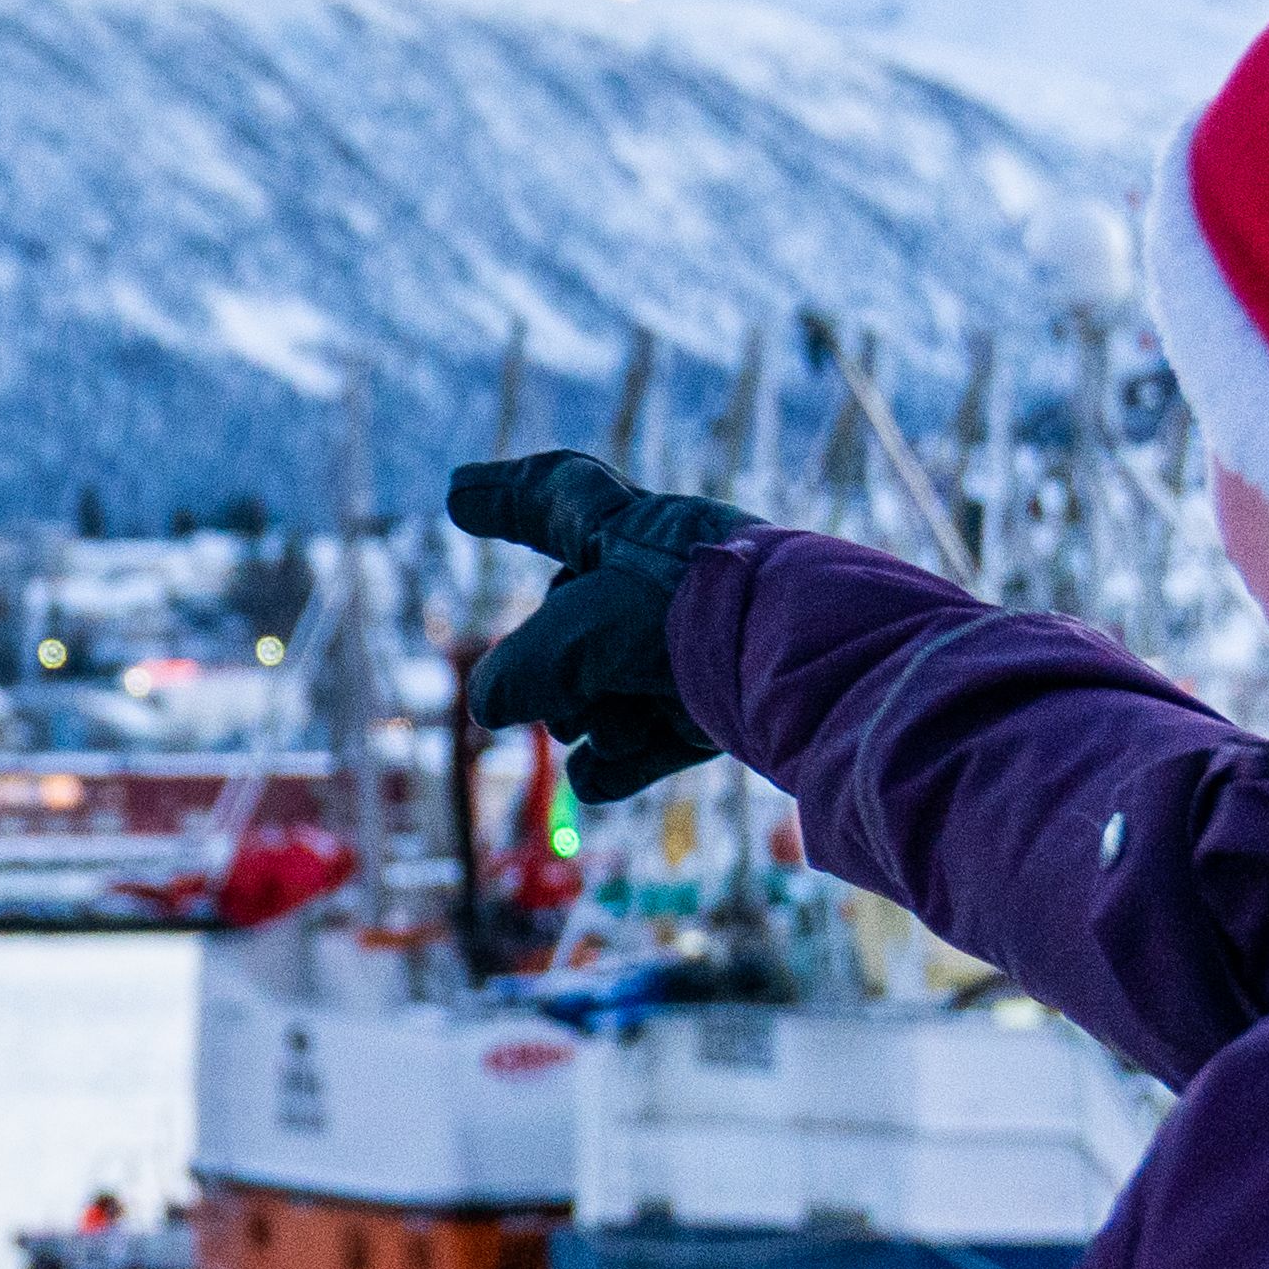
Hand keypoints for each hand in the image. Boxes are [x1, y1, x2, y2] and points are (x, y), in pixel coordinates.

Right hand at [447, 451, 752, 801]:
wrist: (810, 669)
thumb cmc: (692, 620)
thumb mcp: (579, 633)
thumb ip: (517, 668)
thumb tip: (488, 705)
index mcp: (635, 531)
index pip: (555, 496)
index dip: (502, 495)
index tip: (458, 495)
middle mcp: (661, 585)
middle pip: (567, 627)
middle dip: (551, 669)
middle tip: (545, 691)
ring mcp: (687, 649)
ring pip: (601, 690)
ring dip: (589, 718)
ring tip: (614, 726)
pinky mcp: (714, 710)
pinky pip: (638, 745)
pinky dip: (615, 764)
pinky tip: (601, 773)